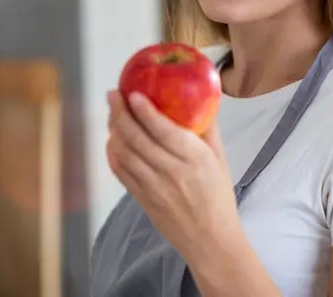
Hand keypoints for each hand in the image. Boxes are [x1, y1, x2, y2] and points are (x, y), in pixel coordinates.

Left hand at [105, 90, 241, 263]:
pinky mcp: (142, 199)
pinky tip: (112, 140)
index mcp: (195, 158)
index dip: (144, 111)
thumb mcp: (221, 160)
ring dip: (114, 130)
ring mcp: (154, 187)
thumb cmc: (218, 196)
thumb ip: (208, 130)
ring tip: (111, 113)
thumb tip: (200, 100)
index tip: (132, 93)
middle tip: (113, 95)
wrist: (211, 240)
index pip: (163, 130)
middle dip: (120, 113)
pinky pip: (121, 172)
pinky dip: (112, 153)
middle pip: (138, 138)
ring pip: (125, 153)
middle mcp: (172, 171)